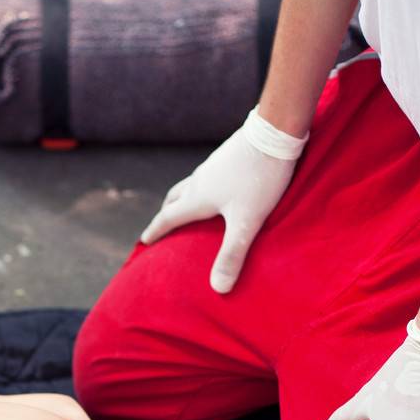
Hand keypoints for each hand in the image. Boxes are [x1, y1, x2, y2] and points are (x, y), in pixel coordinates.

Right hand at [140, 109, 306, 293]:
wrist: (274, 131)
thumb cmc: (260, 179)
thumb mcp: (246, 222)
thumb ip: (232, 255)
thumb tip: (218, 289)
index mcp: (198, 198)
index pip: (168, 218)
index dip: (155, 232)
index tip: (144, 241)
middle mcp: (200, 180)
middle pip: (174, 199)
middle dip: (165, 214)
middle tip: (162, 226)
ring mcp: (213, 165)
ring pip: (190, 185)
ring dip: (183, 199)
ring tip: (189, 210)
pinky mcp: (227, 156)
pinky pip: (206, 176)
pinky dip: (202, 188)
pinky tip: (219, 190)